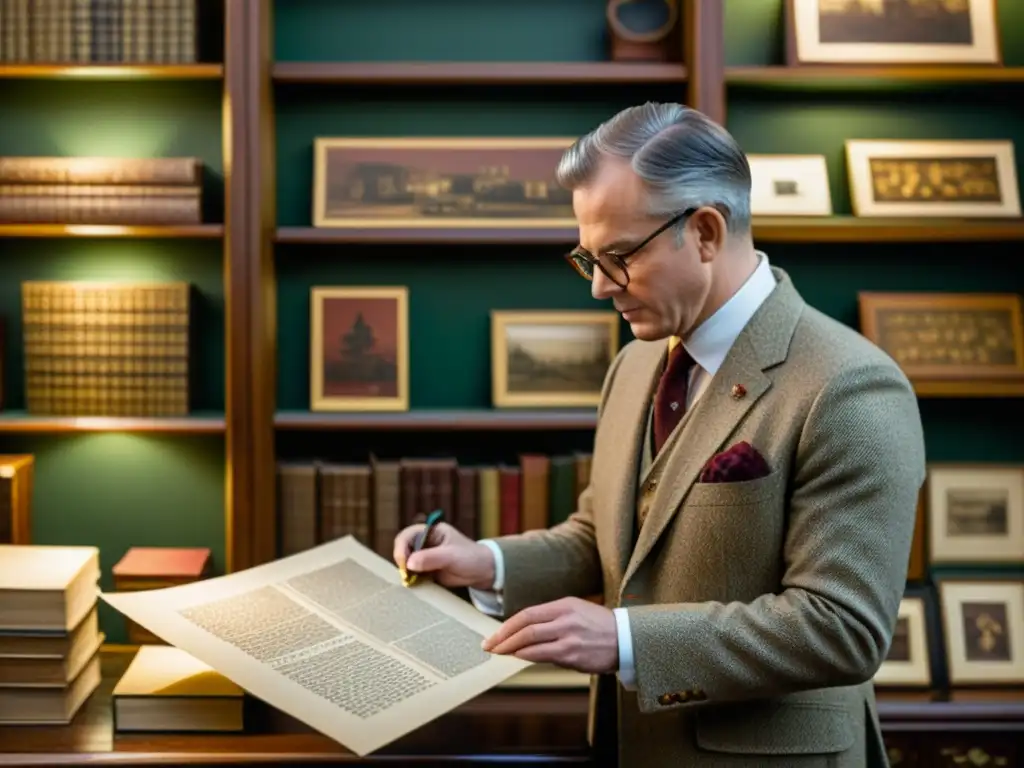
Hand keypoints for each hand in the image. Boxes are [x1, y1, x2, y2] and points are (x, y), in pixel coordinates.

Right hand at [393, 522, 495, 590]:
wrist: (483, 571)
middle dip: (401, 560)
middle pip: (403, 547)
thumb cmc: (470, 557)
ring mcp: (425, 556)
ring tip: (409, 580)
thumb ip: (431, 558)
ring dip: (405, 571)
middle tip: (404, 574)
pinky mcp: (427, 570)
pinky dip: (411, 578)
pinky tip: (413, 584)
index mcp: (431, 531)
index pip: (408, 535)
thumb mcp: (451, 556)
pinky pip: (413, 573)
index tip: (403, 562)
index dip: (402, 547)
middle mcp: (426, 542)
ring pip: (406, 561)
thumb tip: (409, 563)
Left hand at [482, 597, 618, 673]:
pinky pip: (544, 655)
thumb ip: (552, 619)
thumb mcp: (576, 611)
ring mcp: (569, 636)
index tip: (495, 634)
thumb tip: (525, 633)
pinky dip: (527, 656)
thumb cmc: (599, 626)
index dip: (508, 625)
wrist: (626, 639)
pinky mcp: (573, 654)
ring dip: (511, 648)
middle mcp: (565, 618)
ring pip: (531, 640)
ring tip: (500, 653)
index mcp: (564, 605)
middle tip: (490, 646)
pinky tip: (518, 658)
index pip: (528, 613)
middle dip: (503, 637)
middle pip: (526, 626)